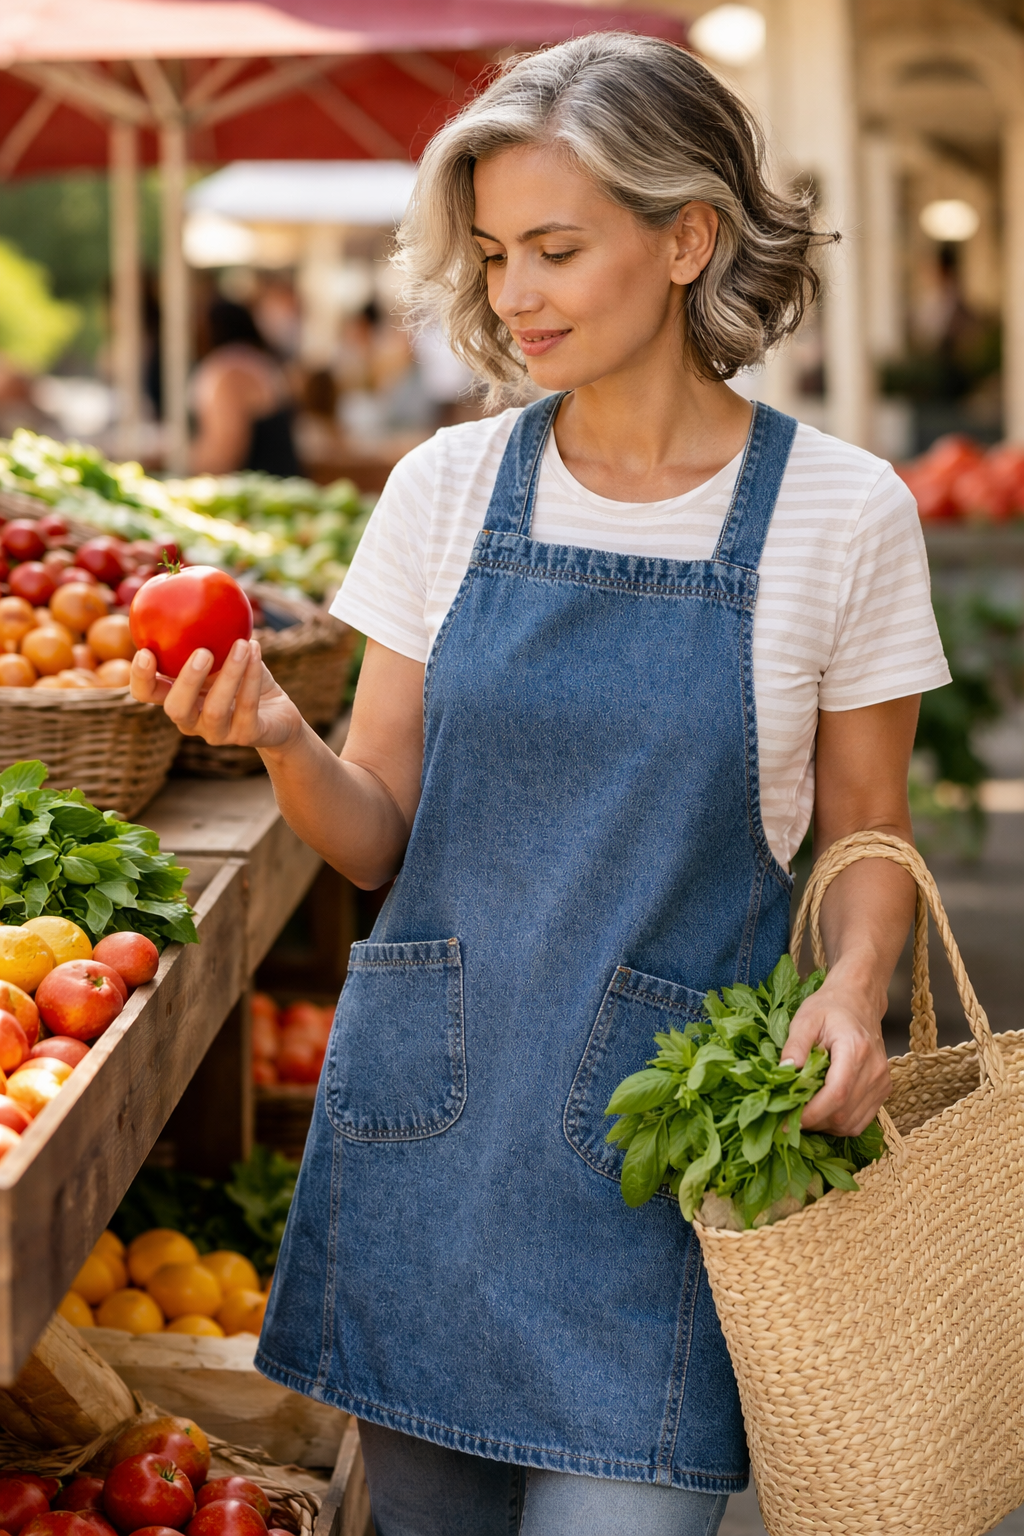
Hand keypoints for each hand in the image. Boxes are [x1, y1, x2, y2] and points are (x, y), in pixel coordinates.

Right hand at [130, 639, 303, 752]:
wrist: (278, 712)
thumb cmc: (243, 676)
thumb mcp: (223, 651)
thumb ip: (204, 630)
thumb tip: (189, 580)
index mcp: (177, 697)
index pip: (146, 694)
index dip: (140, 678)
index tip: (145, 651)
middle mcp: (191, 720)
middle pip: (175, 709)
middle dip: (186, 681)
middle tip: (202, 652)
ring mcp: (218, 732)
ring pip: (214, 710)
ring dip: (230, 674)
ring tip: (242, 643)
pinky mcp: (247, 736)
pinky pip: (247, 707)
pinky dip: (251, 676)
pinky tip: (255, 649)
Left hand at [780, 963, 890, 1135]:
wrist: (859, 1000)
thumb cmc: (830, 1007)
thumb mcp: (805, 1019)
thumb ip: (795, 1045)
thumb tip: (784, 1072)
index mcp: (855, 1050)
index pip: (836, 1095)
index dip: (811, 1114)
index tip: (787, 1121)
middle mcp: (874, 1070)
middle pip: (843, 1114)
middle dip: (813, 1123)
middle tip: (787, 1119)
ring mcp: (881, 1082)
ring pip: (852, 1124)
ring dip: (825, 1126)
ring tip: (802, 1115)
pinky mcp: (882, 1090)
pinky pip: (860, 1120)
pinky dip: (839, 1124)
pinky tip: (821, 1112)